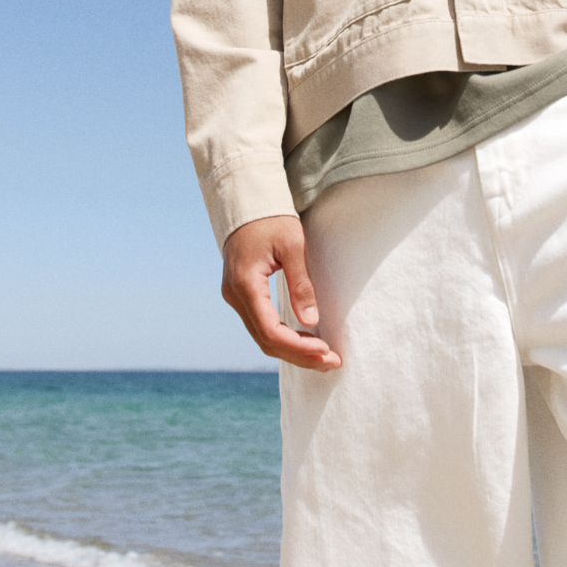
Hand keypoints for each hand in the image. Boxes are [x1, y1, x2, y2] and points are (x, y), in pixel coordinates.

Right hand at [221, 215, 342, 371]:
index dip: (298, 346)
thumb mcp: (293, 245)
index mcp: (245, 285)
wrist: (247, 204)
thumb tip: (311, 321)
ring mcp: (235, 298)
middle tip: (332, 363)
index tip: (326, 351)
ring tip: (324, 358)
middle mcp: (234, 296)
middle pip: (266, 340)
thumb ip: (301, 284)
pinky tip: (306, 342)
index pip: (270, 330)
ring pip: (262, 337)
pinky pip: (261, 325)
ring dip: (293, 350)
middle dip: (299, 355)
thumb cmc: (272, 219)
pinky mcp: (242, 296)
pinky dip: (283, 338)